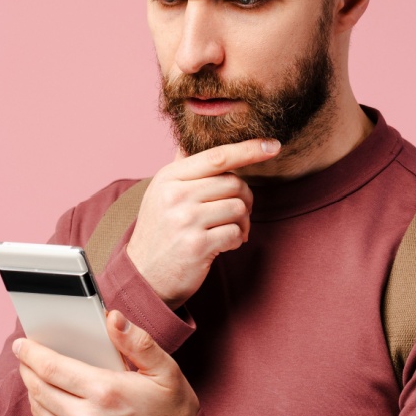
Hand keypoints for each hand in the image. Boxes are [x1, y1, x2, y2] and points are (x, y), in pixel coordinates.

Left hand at [12, 309, 199, 415]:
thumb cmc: (174, 414)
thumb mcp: (166, 371)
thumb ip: (138, 341)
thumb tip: (112, 317)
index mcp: (106, 391)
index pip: (52, 367)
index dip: (31, 352)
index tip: (22, 343)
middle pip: (38, 388)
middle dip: (27, 368)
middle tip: (24, 355)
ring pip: (39, 409)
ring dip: (31, 389)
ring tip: (34, 374)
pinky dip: (41, 411)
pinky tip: (47, 400)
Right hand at [126, 138, 280, 307]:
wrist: (143, 276)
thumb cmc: (160, 232)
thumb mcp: (160, 194)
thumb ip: (181, 170)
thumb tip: (191, 140)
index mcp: (168, 177)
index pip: (217, 156)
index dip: (248, 150)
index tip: (272, 145)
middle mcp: (175, 195)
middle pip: (234, 183)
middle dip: (245, 198)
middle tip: (239, 214)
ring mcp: (185, 220)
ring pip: (238, 208)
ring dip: (242, 222)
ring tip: (228, 231)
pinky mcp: (197, 245)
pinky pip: (235, 233)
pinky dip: (236, 240)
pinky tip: (222, 246)